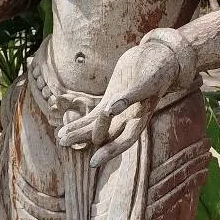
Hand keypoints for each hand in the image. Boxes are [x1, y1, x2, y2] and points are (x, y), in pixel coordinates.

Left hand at [57, 39, 178, 167]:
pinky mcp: (110, 100)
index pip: (125, 140)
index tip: (93, 162)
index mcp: (141, 117)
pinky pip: (93, 115)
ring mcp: (118, 111)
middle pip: (106, 135)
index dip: (110, 152)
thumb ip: (130, 96)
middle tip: (63, 142)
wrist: (158, 57)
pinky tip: (66, 127)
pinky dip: (81, 122)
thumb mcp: (146, 81)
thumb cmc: (157, 69)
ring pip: (96, 127)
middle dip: (84, 139)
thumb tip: (111, 109)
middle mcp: (129, 119)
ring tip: (60, 138)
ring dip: (78, 132)